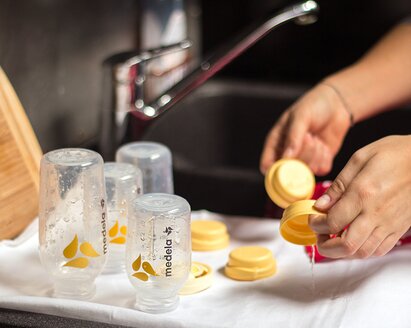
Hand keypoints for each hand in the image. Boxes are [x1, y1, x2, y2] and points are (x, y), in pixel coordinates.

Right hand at [260, 83, 350, 175]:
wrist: (337, 103)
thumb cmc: (314, 105)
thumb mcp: (301, 116)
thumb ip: (293, 137)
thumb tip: (287, 157)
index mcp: (275, 143)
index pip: (267, 165)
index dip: (274, 170)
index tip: (288, 163)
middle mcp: (288, 154)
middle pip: (290, 171)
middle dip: (302, 155)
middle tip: (310, 137)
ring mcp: (304, 159)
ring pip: (307, 171)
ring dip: (315, 156)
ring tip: (317, 139)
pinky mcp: (319, 162)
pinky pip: (321, 170)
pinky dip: (325, 160)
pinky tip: (325, 146)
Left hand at [310, 135, 410, 257]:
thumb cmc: (394, 154)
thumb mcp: (360, 158)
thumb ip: (339, 185)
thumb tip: (320, 205)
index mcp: (363, 194)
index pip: (332, 222)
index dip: (316, 224)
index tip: (312, 218)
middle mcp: (376, 213)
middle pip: (346, 246)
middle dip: (325, 246)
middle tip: (319, 235)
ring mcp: (390, 224)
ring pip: (363, 253)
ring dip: (343, 251)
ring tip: (333, 238)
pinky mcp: (399, 229)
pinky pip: (378, 250)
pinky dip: (361, 251)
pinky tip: (353, 238)